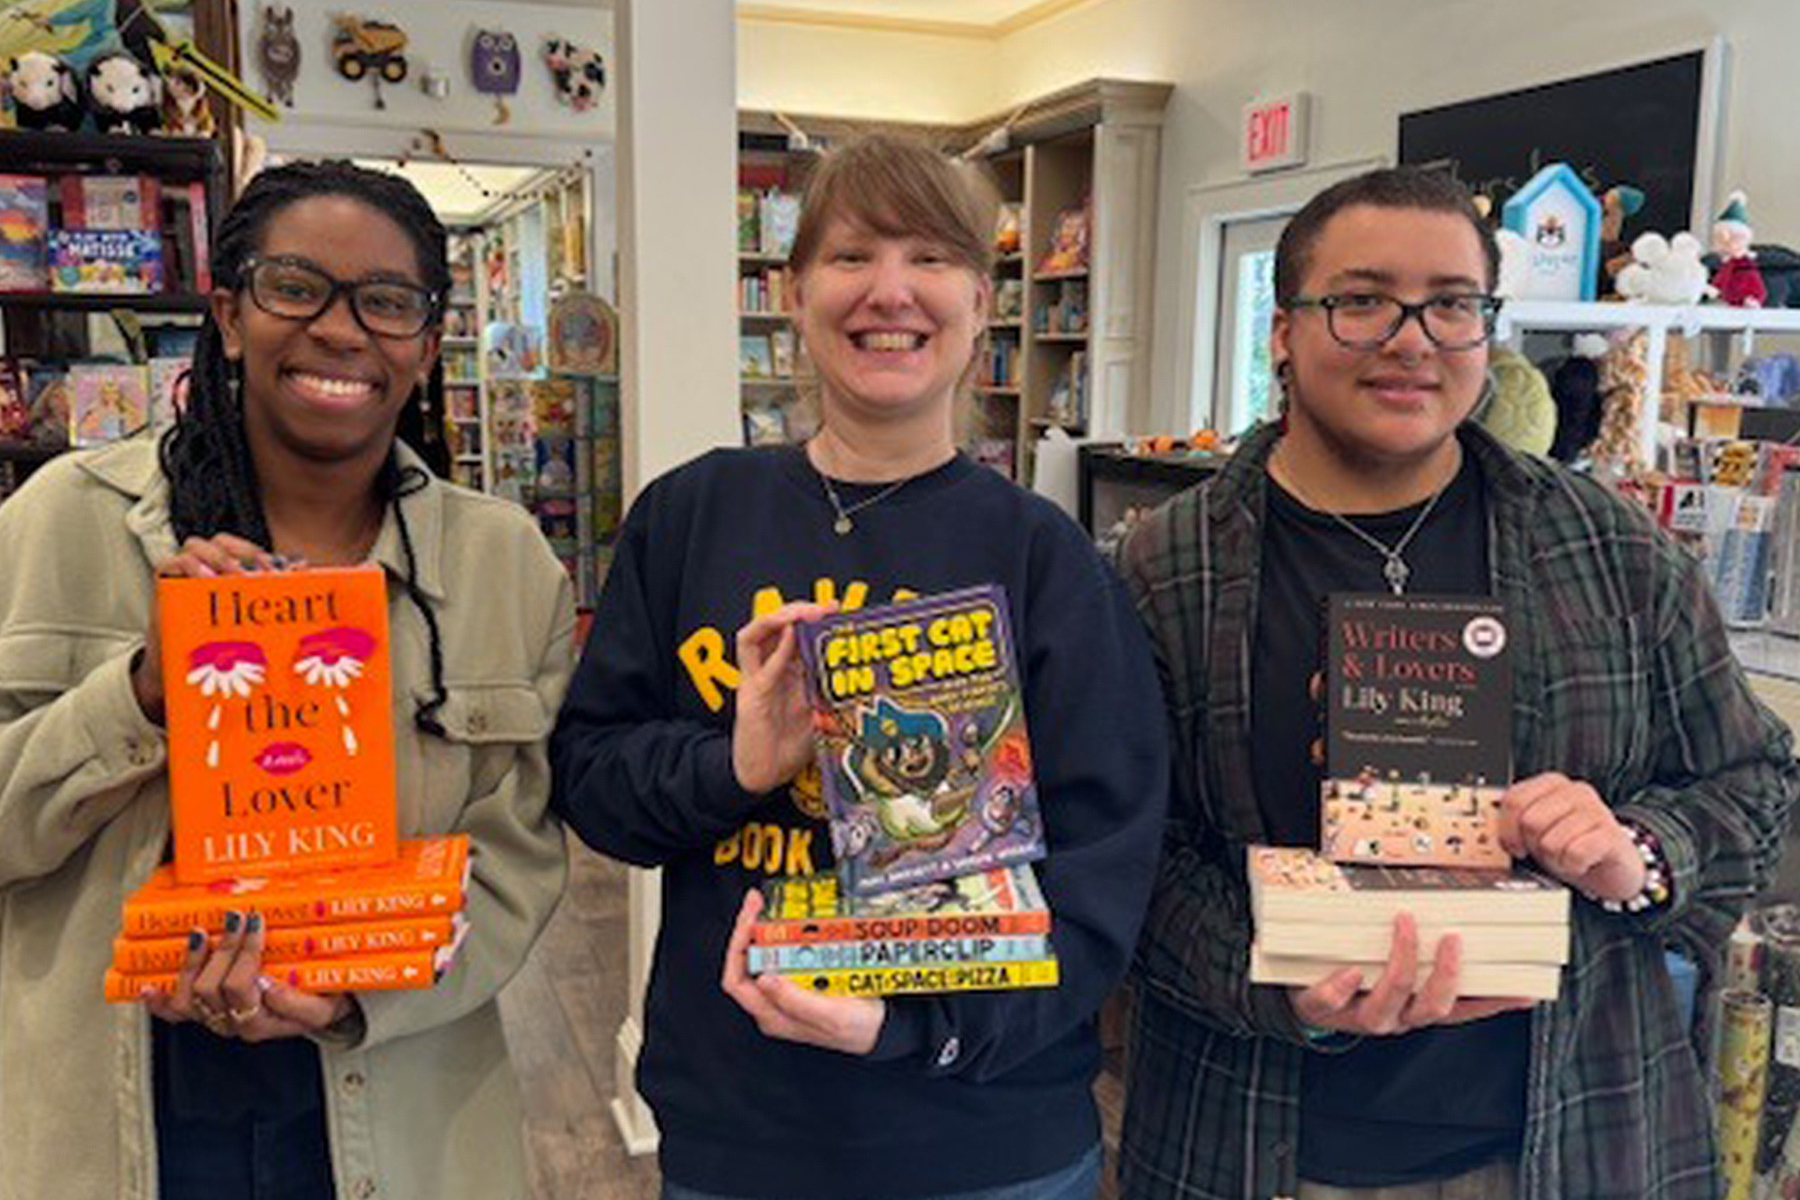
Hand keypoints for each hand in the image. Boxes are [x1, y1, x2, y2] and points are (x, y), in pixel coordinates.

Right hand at [136, 535, 284, 722]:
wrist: (189, 669)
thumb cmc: (224, 641)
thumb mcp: (253, 618)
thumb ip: (275, 590)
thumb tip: (301, 564)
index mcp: (229, 569)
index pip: (243, 547)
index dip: (258, 554)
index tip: (274, 569)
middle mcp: (207, 566)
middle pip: (221, 541)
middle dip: (241, 553)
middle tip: (254, 574)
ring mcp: (184, 574)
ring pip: (196, 546)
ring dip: (216, 557)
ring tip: (231, 577)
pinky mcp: (165, 585)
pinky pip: (170, 563)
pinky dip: (188, 566)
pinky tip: (206, 580)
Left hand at [142, 909, 351, 1041]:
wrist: (320, 1010)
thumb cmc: (321, 1003)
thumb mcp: (325, 1007)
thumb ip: (299, 1004)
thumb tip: (268, 986)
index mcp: (261, 1022)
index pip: (241, 986)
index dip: (243, 953)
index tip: (256, 923)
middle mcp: (233, 1024)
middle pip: (212, 988)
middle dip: (224, 949)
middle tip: (237, 919)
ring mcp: (215, 1018)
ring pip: (189, 996)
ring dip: (192, 962)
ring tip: (203, 935)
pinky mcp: (204, 1012)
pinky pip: (175, 1013)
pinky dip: (159, 1001)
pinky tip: (149, 986)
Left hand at [721, 888, 884, 1054]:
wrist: (884, 1028)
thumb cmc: (858, 1029)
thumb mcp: (829, 1016)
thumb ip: (794, 1000)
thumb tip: (764, 980)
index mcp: (774, 1016)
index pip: (736, 981)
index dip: (737, 948)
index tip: (748, 921)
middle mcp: (774, 1004)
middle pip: (746, 962)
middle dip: (748, 928)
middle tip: (757, 902)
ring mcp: (787, 991)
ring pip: (764, 955)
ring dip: (766, 928)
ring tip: (771, 906)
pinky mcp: (802, 980)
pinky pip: (785, 954)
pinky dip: (785, 934)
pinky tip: (792, 921)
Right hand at [731, 601, 834, 792]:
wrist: (766, 774)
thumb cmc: (791, 748)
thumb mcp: (823, 715)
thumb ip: (837, 699)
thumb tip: (868, 687)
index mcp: (790, 672)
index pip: (799, 634)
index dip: (817, 618)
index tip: (839, 610)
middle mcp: (771, 669)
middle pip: (777, 626)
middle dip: (799, 610)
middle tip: (823, 608)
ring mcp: (756, 679)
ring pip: (756, 634)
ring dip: (778, 617)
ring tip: (800, 612)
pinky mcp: (748, 694)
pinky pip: (758, 664)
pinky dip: (775, 647)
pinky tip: (790, 635)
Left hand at [1290, 913, 1535, 1036]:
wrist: (1302, 995)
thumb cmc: (1358, 973)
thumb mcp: (1395, 964)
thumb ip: (1424, 951)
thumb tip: (1460, 921)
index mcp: (1416, 1007)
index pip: (1463, 1009)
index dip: (1493, 1003)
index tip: (1525, 991)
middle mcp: (1395, 1017)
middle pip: (1431, 1007)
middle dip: (1445, 974)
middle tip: (1452, 938)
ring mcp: (1360, 1015)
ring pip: (1389, 1003)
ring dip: (1400, 962)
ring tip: (1403, 924)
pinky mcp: (1322, 1007)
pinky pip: (1333, 1002)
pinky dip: (1342, 986)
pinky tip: (1350, 971)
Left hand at [1498, 772, 1645, 902]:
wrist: (1614, 868)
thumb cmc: (1570, 847)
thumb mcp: (1537, 833)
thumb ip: (1515, 825)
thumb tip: (1488, 833)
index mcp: (1550, 784)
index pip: (1514, 799)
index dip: (1507, 829)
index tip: (1514, 846)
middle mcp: (1574, 791)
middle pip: (1530, 821)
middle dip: (1534, 846)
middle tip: (1549, 852)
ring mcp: (1596, 810)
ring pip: (1551, 841)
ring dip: (1554, 860)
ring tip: (1566, 858)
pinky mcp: (1612, 834)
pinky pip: (1575, 854)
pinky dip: (1573, 867)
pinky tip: (1581, 864)